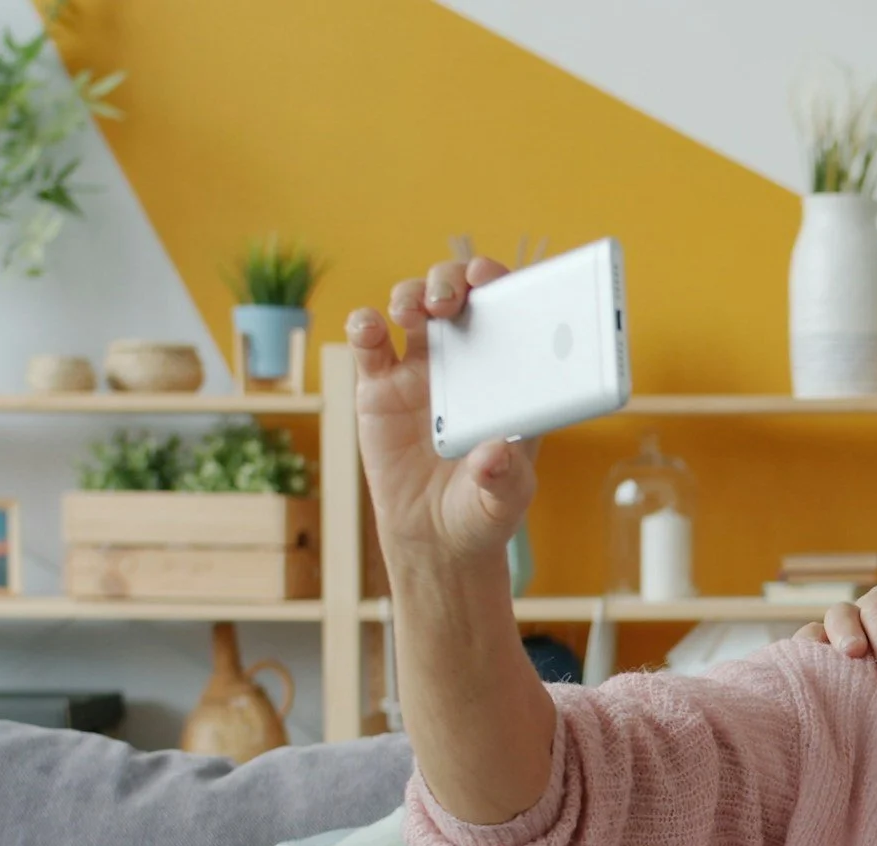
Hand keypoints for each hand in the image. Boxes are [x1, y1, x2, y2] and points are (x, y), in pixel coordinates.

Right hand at [345, 258, 538, 579]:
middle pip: (461, 293)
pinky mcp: (380, 385)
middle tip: (449, 301)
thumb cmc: (482, 507)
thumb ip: (505, 478)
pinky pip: (368, 341)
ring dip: (412, 294)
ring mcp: (421, 368)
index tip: (494, 280)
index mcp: (510, 375)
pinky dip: (364, 325)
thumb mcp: (504, 499)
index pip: (512, 311)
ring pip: (415, 303)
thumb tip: (496, 454)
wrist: (434, 535)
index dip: (504, 285)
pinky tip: (370, 331)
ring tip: (413, 313)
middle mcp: (467, 360)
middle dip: (454, 280)